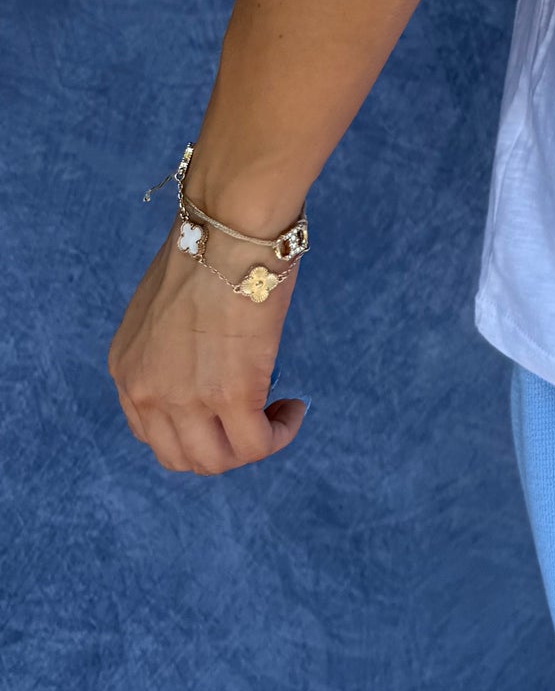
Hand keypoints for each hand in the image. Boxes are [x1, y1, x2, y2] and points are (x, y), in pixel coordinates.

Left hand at [109, 230, 306, 474]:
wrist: (229, 230)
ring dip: (252, 445)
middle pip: (182, 457)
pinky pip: (258, 443)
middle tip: (254, 417)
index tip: (222, 410)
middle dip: (221, 446)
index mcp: (126, 368)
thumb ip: (173, 343)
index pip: (150, 431)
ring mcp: (186, 399)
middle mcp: (146, 392)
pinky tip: (293, 408)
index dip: (192, 429)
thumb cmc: (208, 248)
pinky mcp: (232, 396)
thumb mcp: (165, 306)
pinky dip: (280, 433)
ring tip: (277, 414)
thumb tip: (208, 355)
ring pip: (218, 460)